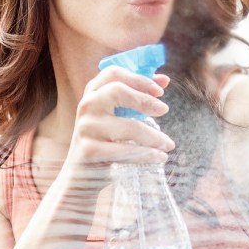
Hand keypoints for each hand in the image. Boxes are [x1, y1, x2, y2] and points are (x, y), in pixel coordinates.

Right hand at [60, 67, 175, 185]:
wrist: (79, 176)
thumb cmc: (104, 140)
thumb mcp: (116, 115)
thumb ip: (137, 96)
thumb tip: (164, 79)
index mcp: (92, 93)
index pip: (112, 73)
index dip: (138, 78)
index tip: (160, 90)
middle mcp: (86, 106)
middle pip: (117, 91)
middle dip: (145, 100)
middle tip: (165, 110)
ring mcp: (85, 128)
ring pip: (128, 127)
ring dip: (154, 137)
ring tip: (168, 145)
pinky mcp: (89, 151)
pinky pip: (126, 151)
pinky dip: (147, 154)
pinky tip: (160, 157)